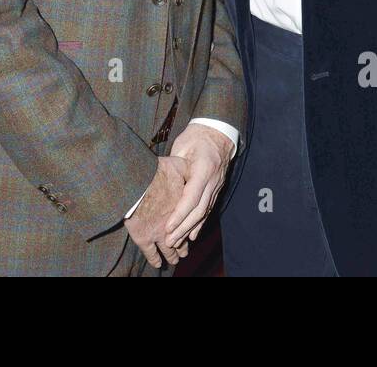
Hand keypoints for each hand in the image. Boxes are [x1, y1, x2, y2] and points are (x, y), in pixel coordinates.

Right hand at [125, 155, 189, 267]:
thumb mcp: (178, 165)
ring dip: (172, 256)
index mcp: (183, 209)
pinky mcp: (144, 238)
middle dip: (183, 246)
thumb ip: (187, 171)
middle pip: (182, 240)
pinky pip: (152, 254)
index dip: (191, 229)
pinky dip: (155, 260)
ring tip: (174, 260)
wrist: (135, 182)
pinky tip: (158, 264)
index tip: (192, 234)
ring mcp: (159, 233)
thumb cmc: (156, 172)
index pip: (191, 224)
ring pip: (169, 251)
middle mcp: (175, 225)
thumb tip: (195, 169)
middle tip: (184, 252)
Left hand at [164, 123, 232, 247]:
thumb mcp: (182, 146)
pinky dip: (199, 223)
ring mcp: (216, 187)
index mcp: (203, 168)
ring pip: (204, 212)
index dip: (180, 214)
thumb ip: (173, 166)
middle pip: (198, 210)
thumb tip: (158, 182)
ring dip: (190, 229)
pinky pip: (207, 209)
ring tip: (176, 242)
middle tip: (169, 241)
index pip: (192, 196)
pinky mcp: (216, 190)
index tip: (168, 226)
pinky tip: (191, 235)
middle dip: (183, 228)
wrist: (218, 133)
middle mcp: (212, 181)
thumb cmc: (196, 137)